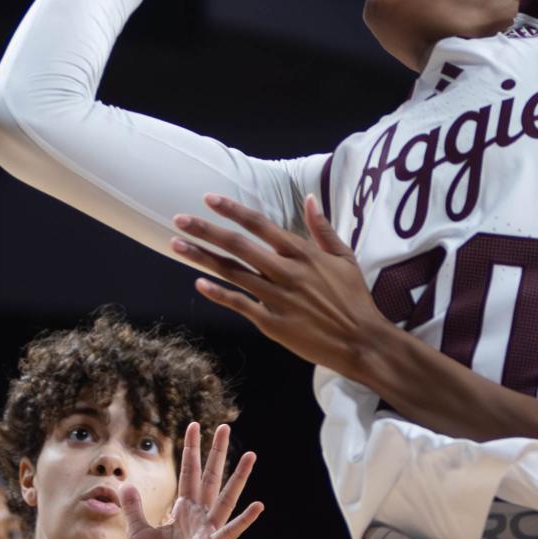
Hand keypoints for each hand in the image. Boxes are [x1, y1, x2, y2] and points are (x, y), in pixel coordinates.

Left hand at [122, 421, 262, 538]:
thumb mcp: (137, 533)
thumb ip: (134, 509)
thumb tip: (125, 485)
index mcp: (183, 510)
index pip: (189, 473)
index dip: (191, 450)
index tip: (194, 426)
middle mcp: (199, 515)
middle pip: (210, 477)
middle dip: (216, 452)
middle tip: (225, 426)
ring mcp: (208, 530)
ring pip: (225, 497)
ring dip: (238, 477)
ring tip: (251, 455)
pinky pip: (230, 531)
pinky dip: (244, 519)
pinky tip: (258, 506)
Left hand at [170, 193, 394, 378]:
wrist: (360, 340)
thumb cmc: (354, 298)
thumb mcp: (344, 257)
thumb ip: (323, 228)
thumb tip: (310, 198)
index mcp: (303, 254)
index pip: (261, 225)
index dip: (233, 211)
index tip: (210, 198)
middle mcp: (285, 272)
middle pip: (238, 246)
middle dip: (206, 230)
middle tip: (179, 218)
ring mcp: (276, 298)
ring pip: (232, 273)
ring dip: (202, 257)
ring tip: (177, 244)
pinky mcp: (271, 323)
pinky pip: (239, 304)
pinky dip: (218, 293)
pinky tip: (199, 282)